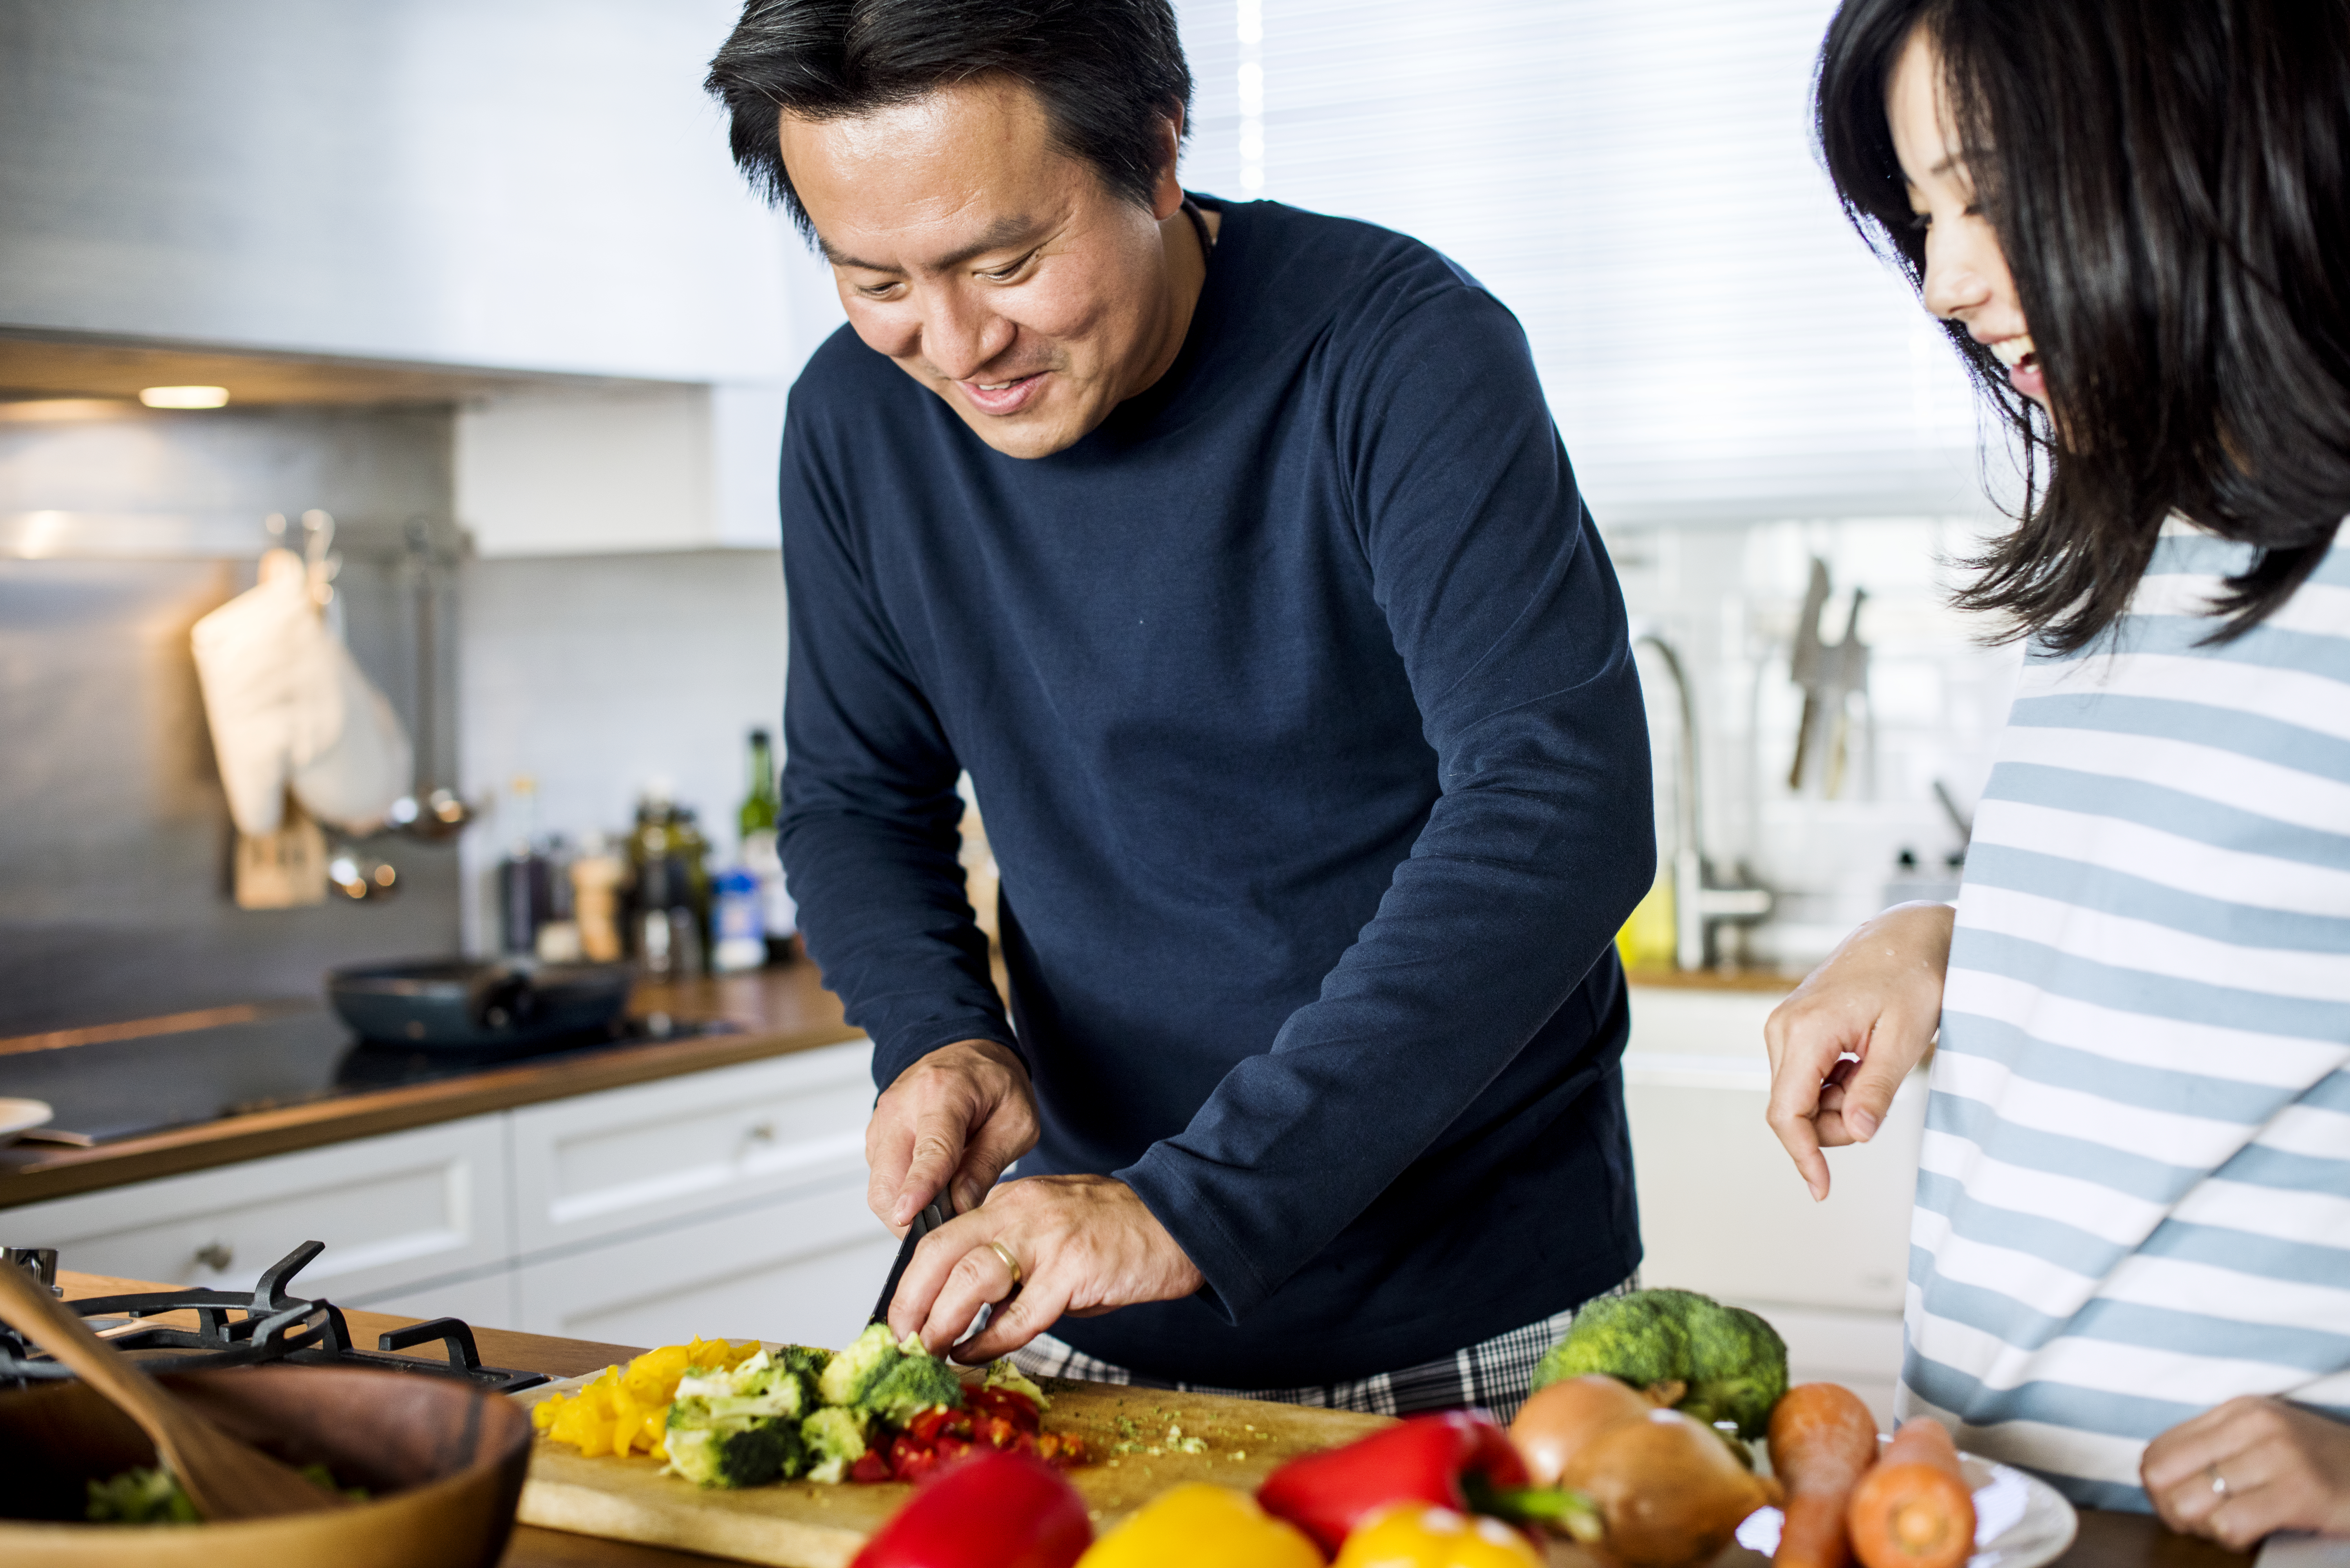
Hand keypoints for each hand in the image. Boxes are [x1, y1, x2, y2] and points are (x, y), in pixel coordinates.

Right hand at [866, 1038, 1039, 1231]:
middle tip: (944, 1230)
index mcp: (943, 1093)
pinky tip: (929, 1188)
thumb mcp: (1016, 1121)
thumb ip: (988, 1164)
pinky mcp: (876, 1134)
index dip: (919, 1188)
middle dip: (909, 1217)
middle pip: (888, 1178)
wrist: (966, 1050)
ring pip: (879, 1185)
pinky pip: (880, 1177)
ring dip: (905, 1209)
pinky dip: (900, 1193)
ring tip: (941, 1207)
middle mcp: (902, 1105)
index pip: (929, 1149)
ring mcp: (883, 1119)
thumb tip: (961, 1207)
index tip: (909, 1217)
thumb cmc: (995, 1082)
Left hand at [886, 1173, 1205, 1361]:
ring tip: (932, 1351)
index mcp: (1009, 1201)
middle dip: (910, 1300)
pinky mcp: (1074, 1270)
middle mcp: (1020, 1212)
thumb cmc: (1116, 1234)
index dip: (912, 1282)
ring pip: (972, 1279)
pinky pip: (1020, 1315)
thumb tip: (974, 1315)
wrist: (1178, 1223)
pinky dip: (990, 1341)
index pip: (941, 1237)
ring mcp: (1046, 1239)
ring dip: (942, 1322)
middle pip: (940, 1252)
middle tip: (901, 1339)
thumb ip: (1012, 1264)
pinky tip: (976, 1355)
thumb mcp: (1050, 1234)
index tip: (902, 1317)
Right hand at [1763, 901, 1952, 1200]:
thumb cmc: (1912, 976)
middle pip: (1794, 1109)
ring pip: (1800, 1096)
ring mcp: (1786, 1026)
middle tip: (1881, 1103)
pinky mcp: (1796, 1027)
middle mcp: (1783, 1028)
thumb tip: (1857, 1135)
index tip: (1822, 1188)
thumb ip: (1877, 1089)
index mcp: (1806, 1030)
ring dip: (1840, 1104)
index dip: (1803, 1155)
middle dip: (1836, 1124)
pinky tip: (1865, 1062)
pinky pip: (1807, 1077)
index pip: (1787, 1111)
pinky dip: (1837, 1086)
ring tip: (1878, 1070)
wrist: (1907, 934)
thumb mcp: (1906, 1038)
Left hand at [2144, 1397, 2349, 1548]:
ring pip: (2191, 1501)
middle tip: (2200, 1522)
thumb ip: (2214, 1450)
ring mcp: (2277, 1456)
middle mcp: (2252, 1425)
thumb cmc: (2319, 1465)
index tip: (2177, 1504)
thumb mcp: (2263, 1442)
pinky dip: (2231, 1537)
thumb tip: (2160, 1479)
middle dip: (2171, 1509)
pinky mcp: (2299, 1492)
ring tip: (2228, 1527)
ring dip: (2203, 1527)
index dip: (2157, 1488)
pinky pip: (2230, 1523)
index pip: (2157, 1450)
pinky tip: (2251, 1533)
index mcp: (2236, 1411)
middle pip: (2162, 1476)